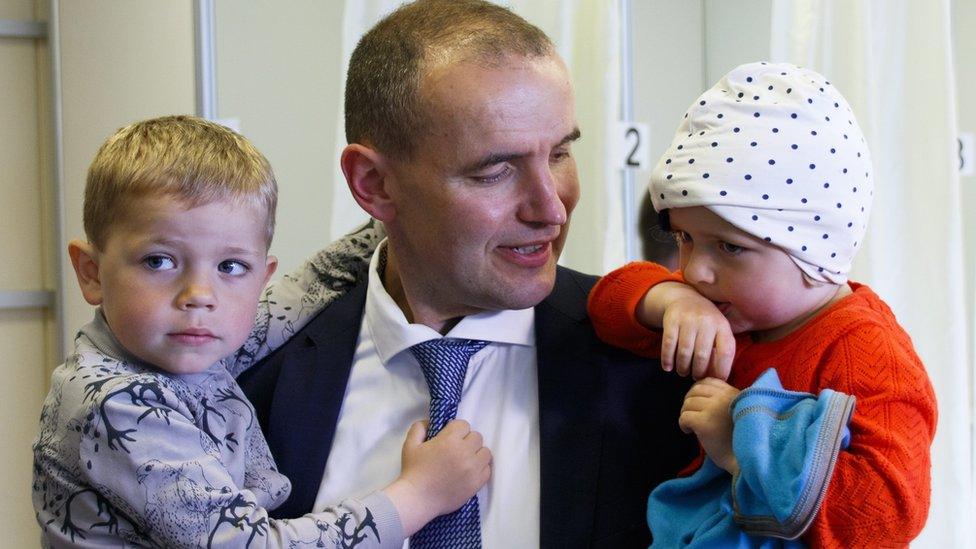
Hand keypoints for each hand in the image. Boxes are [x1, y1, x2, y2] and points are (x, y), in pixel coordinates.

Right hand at [383, 420, 491, 535]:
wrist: (417, 499)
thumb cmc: (413, 471)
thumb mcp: (410, 445)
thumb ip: (420, 428)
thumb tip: (430, 422)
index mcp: (449, 441)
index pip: (463, 425)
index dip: (456, 430)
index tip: (449, 438)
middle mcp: (465, 452)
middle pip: (477, 437)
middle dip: (467, 440)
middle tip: (456, 449)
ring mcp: (473, 469)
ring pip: (485, 452)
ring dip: (477, 453)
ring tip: (465, 460)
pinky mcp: (477, 483)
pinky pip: (487, 469)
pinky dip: (480, 468)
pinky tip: (469, 472)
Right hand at [641, 282, 734, 379]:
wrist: (685, 298)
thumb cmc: (705, 322)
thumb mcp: (718, 330)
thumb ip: (720, 350)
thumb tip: (718, 378)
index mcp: (722, 325)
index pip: (726, 351)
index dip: (722, 369)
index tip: (717, 381)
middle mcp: (706, 321)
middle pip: (702, 355)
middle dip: (698, 371)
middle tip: (696, 377)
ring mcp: (688, 319)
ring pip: (684, 352)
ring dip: (683, 367)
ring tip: (683, 372)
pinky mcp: (671, 320)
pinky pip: (668, 344)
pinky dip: (667, 359)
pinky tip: (667, 367)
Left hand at [679, 377, 739, 473]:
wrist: (746, 459)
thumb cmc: (741, 439)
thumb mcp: (739, 411)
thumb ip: (725, 400)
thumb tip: (699, 393)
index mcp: (733, 393)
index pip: (708, 381)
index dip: (698, 391)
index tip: (699, 404)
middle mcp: (724, 397)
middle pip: (695, 390)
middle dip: (690, 402)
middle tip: (692, 415)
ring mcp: (713, 409)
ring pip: (687, 404)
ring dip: (686, 414)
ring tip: (692, 426)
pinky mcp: (704, 423)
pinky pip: (684, 417)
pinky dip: (683, 424)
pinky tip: (690, 432)